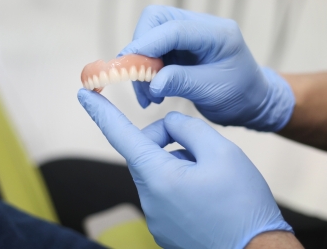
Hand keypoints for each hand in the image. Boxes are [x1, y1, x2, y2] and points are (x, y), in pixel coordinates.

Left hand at [77, 89, 292, 248]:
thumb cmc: (243, 203)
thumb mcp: (222, 151)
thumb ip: (189, 128)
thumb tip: (171, 127)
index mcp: (158, 177)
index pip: (120, 135)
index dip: (101, 111)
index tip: (83, 94)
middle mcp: (149, 200)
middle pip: (147, 153)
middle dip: (169, 141)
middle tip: (204, 148)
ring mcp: (156, 220)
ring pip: (160, 174)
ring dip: (181, 166)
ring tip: (214, 180)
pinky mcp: (166, 232)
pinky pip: (167, 197)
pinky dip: (184, 188)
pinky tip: (211, 199)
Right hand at [120, 5, 294, 131]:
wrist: (251, 99)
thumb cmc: (239, 94)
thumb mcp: (212, 91)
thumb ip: (182, 82)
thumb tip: (152, 82)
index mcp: (217, 33)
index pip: (175, 29)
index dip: (147, 44)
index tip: (128, 64)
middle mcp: (201, 26)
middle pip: (156, 19)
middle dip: (140, 49)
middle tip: (139, 80)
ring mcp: (189, 34)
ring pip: (150, 35)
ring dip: (141, 65)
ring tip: (149, 97)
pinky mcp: (179, 46)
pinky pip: (153, 50)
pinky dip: (146, 71)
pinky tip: (153, 94)